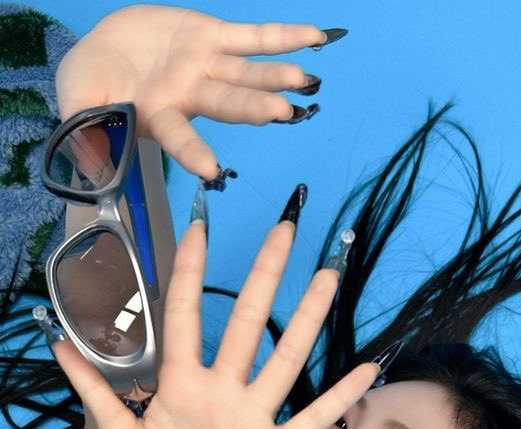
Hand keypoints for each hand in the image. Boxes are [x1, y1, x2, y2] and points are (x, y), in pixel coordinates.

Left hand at [48, 216, 378, 428]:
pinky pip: (312, 418)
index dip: (189, 273)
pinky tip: (367, 368)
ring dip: (307, 321)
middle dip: (263, 277)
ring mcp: (252, 420)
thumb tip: (58, 344)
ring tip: (327, 279)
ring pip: (284, 360)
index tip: (197, 229)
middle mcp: (221, 394)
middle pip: (244, 324)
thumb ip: (97, 393)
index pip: (185, 318)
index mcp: (180, 388)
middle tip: (283, 231)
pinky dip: (340, 396)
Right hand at [55, 4, 330, 178]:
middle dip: (254, 107)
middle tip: (282, 112)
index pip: (178, 138)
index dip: (193, 153)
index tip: (211, 169)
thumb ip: (88, 133)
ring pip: (245, 73)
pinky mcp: (212, 37)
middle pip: (226, 103)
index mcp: (160, 117)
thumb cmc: (91, 86)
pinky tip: (314, 38)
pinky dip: (283, 38)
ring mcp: (206, 67)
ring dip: (274, 77)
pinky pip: (253, 37)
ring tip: (304, 80)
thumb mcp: (80, 106)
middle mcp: (191, 96)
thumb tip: (93, 171)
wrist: (101, 50)